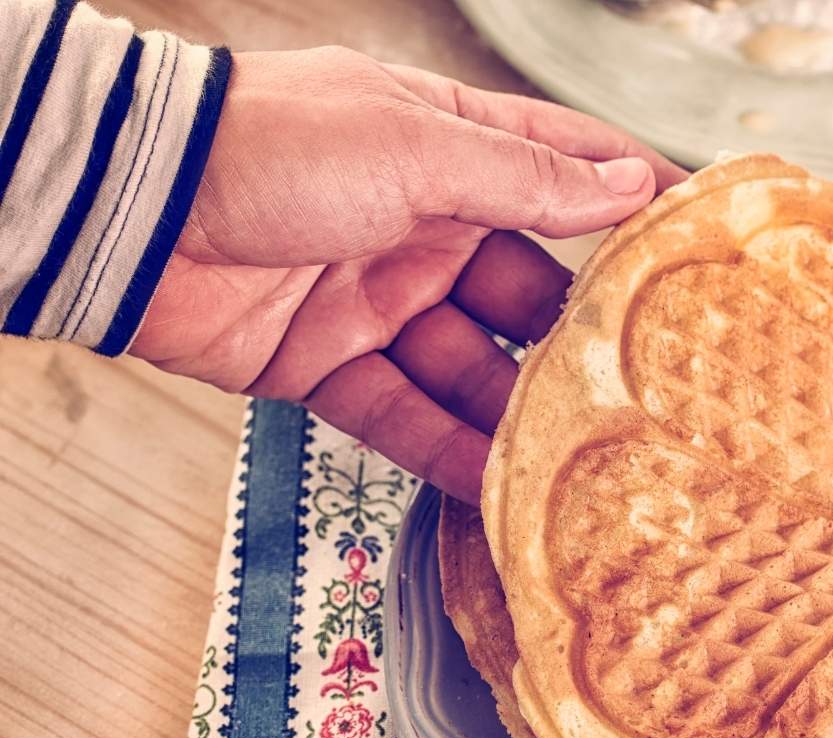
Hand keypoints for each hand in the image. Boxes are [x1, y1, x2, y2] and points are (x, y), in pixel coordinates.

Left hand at [131, 48, 684, 502]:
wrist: (134, 212)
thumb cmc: (273, 147)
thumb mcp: (415, 147)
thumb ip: (526, 180)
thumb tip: (631, 184)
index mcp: (445, 151)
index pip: (558, 173)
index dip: (626, 203)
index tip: (692, 242)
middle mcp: (420, 228)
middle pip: (522, 294)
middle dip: (573, 342)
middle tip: (638, 392)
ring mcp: (378, 301)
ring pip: (468, 370)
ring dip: (512, 417)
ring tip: (578, 463)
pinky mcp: (331, 365)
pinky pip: (404, 417)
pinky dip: (444, 455)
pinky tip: (495, 491)